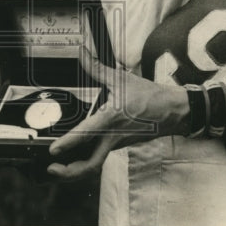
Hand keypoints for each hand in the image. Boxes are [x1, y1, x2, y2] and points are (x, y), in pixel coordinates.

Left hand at [45, 47, 189, 180]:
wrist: (173, 111)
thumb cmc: (149, 97)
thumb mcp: (120, 79)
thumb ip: (96, 68)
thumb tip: (82, 53)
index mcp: (110, 120)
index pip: (85, 135)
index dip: (67, 144)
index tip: (53, 150)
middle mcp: (112, 137)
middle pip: (90, 165)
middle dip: (69, 172)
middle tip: (52, 168)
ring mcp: (117, 144)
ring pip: (95, 163)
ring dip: (77, 168)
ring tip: (60, 166)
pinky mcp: (120, 145)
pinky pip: (101, 155)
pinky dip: (87, 159)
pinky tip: (77, 155)